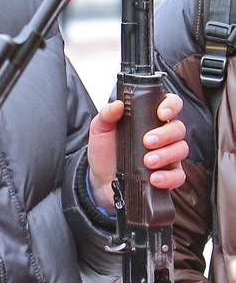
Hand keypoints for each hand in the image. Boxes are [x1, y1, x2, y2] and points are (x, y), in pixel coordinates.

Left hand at [87, 92, 187, 209]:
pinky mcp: (168, 175)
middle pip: (178, 128)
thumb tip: (117, 104)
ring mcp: (168, 155)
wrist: (101, 178)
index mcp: (151, 119)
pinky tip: (154, 178)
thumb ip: (107, 115)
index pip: (171, 104)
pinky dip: (169, 177)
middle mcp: (164, 135)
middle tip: (147, 141)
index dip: (171, 106)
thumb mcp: (101, 129)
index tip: (161, 114)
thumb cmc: (105, 150)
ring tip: (147, 161)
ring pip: (181, 150)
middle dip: (165, 134)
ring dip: (166, 155)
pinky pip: (178, 176)